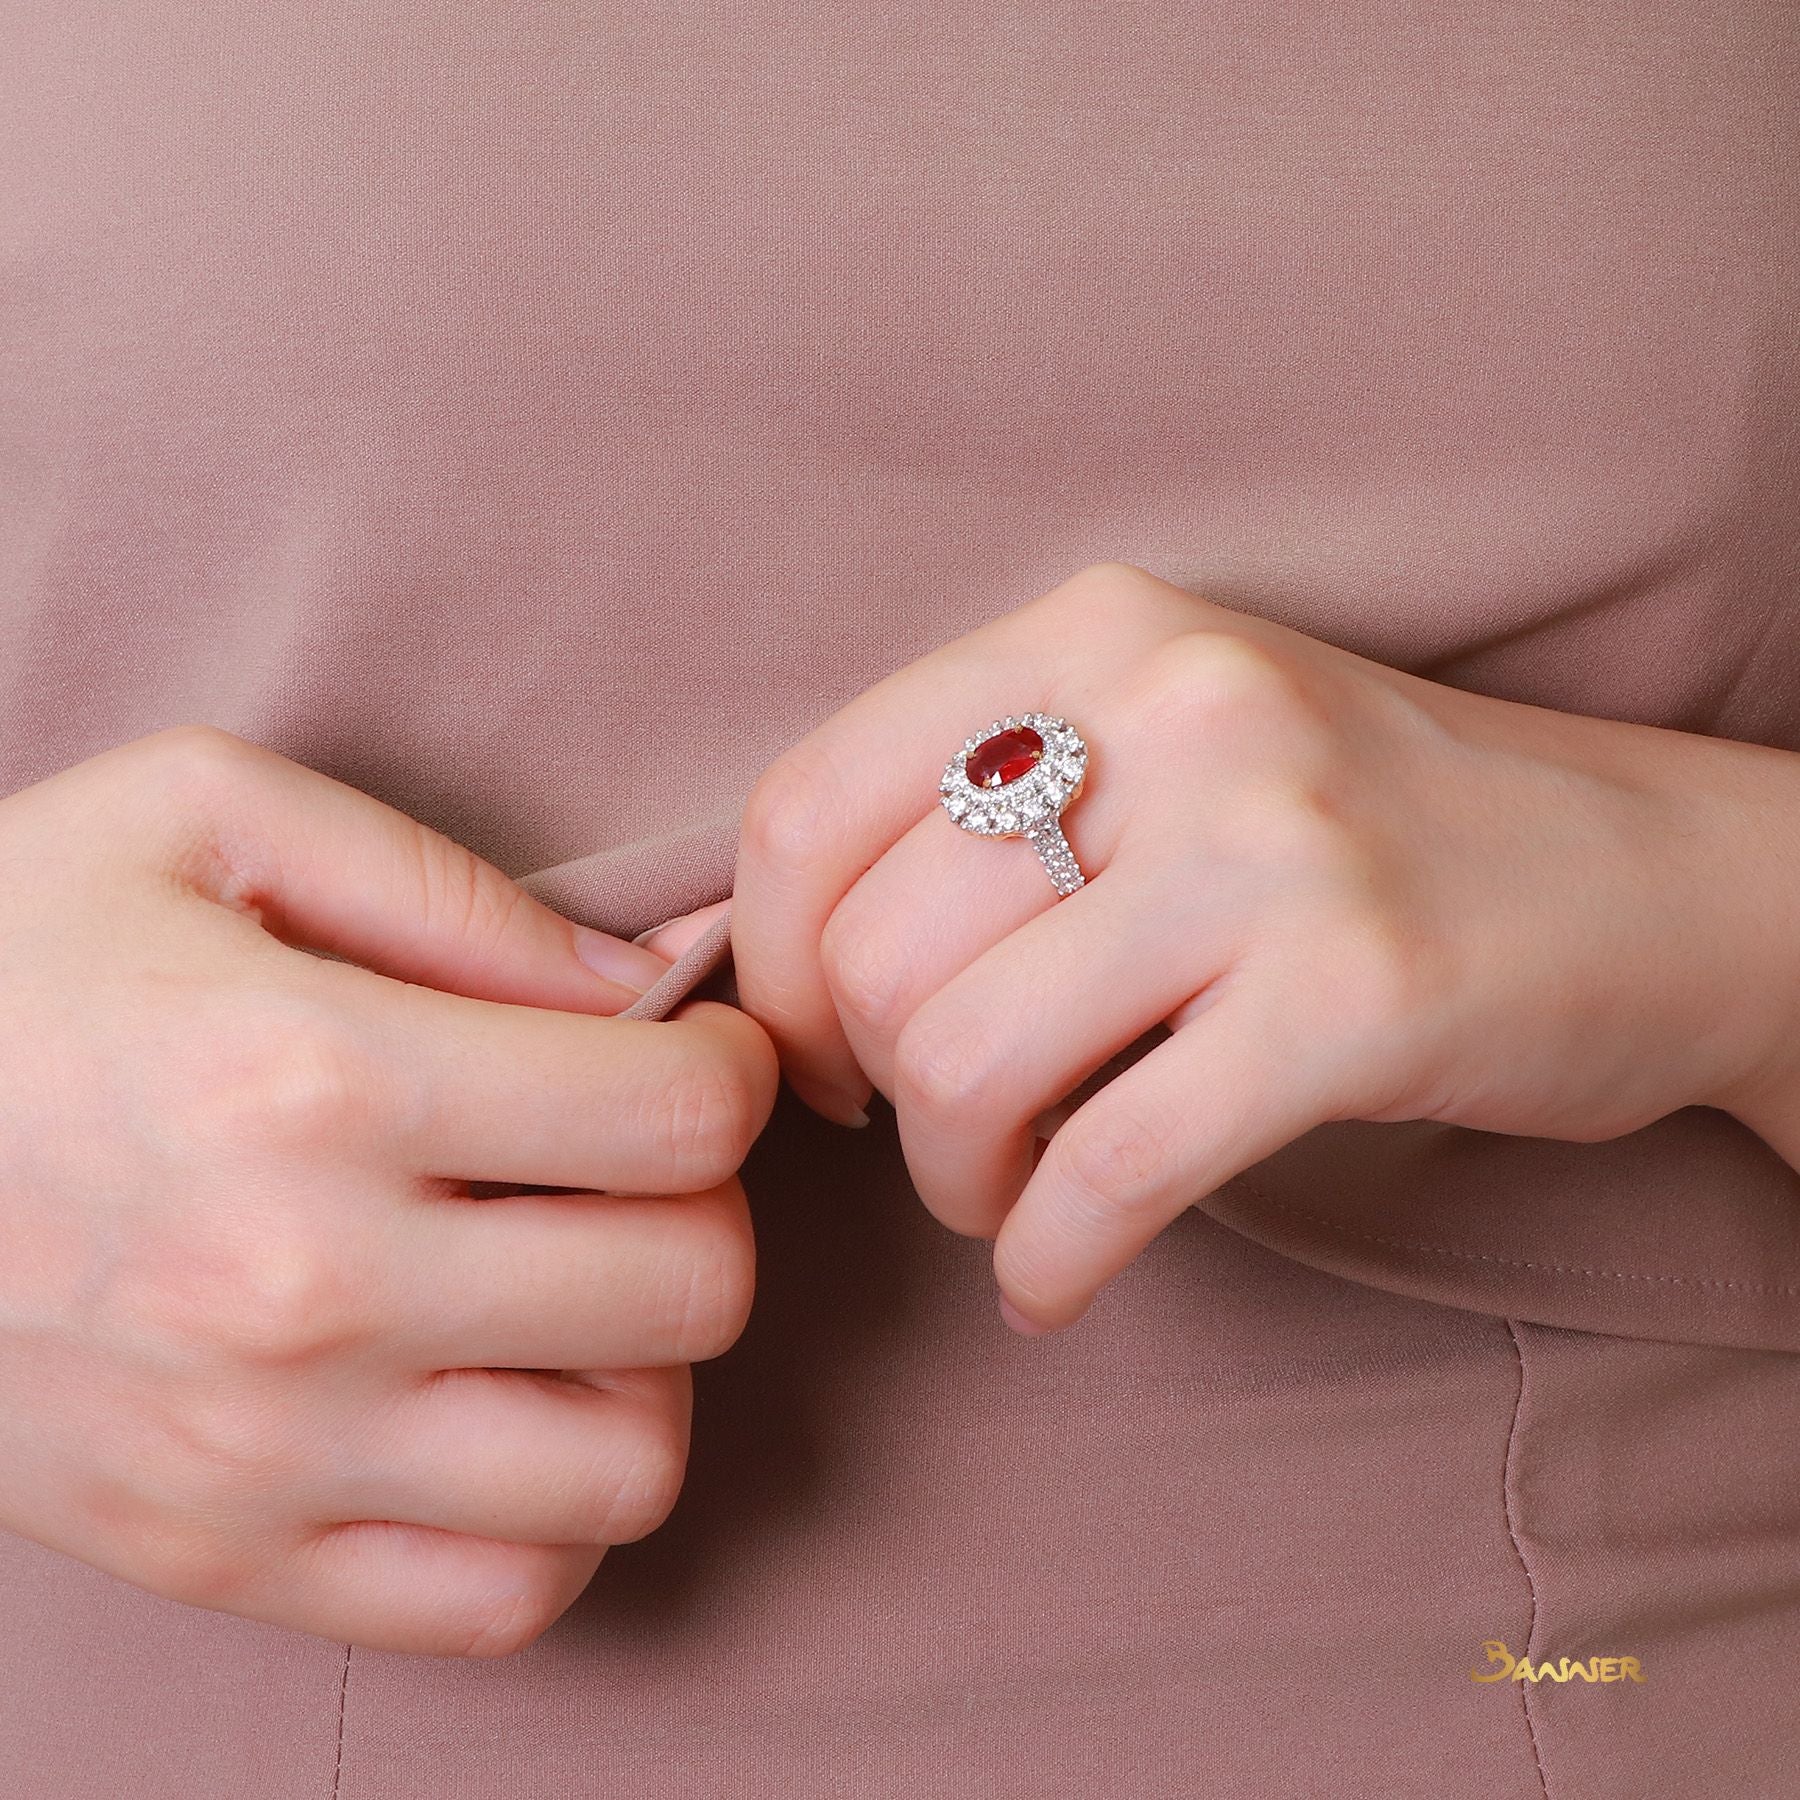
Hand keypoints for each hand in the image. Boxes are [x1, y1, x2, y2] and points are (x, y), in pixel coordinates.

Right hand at [0, 726, 776, 1655]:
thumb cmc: (11, 959)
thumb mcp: (205, 820)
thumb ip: (457, 889)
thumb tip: (656, 976)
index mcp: (316, 1076)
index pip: (679, 1116)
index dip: (731, 1069)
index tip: (694, 1053)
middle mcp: (303, 1285)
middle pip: (691, 1287)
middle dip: (704, 1205)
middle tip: (633, 1163)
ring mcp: (263, 1452)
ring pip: (629, 1465)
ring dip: (646, 1364)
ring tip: (570, 1287)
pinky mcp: (225, 1557)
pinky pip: (505, 1596)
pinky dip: (556, 1503)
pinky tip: (504, 1399)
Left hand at [732, 562, 1799, 1332]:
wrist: (1650, 878)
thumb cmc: (1356, 829)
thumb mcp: (1166, 740)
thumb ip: (982, 802)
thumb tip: (778, 962)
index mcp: (1092, 633)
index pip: (808, 806)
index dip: (764, 965)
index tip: (812, 1049)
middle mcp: (1172, 711)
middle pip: (873, 954)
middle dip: (864, 1092)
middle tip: (930, 1136)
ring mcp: (1270, 847)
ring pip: (968, 1060)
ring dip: (951, 1181)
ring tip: (1001, 1196)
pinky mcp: (1356, 995)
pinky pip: (1114, 1167)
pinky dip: (1049, 1257)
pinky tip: (1055, 1282)